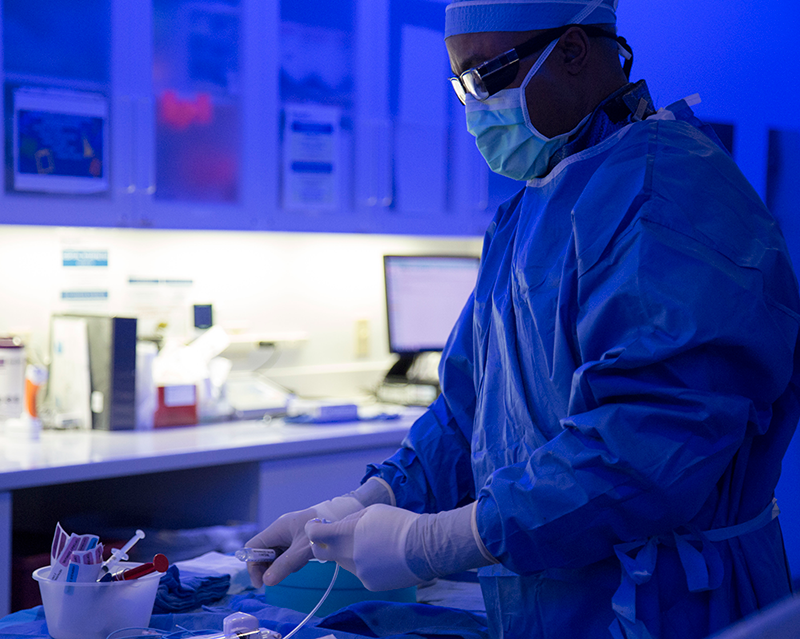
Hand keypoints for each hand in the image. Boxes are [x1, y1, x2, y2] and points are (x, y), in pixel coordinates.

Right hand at [245, 506, 319, 586]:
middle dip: (271, 566)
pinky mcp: (298, 539)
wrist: (341, 518)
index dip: (253, 565)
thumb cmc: (321, 531)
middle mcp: (280, 531)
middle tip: (282, 575)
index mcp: (277, 529)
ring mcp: (289, 534)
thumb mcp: (302, 550)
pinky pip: (288, 553)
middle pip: (264, 553)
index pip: (253, 547)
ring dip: (285, 564)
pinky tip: (305, 559)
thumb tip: (266, 581)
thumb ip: (284, 565)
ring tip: (300, 562)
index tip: (260, 582)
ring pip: (277, 555)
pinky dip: (294, 560)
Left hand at [306, 502, 495, 591]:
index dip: (312, 529)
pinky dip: (367, 564)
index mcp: (345, 535)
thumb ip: (349, 520)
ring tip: (375, 544)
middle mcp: (347, 556)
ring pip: (345, 562)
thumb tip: (336, 527)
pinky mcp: (369, 584)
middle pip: (321, 554)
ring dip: (351, 553)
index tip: (316, 526)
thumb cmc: (400, 524)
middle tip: (333, 537)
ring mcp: (358, 572)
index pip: (314, 534)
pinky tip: (384, 557)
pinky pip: (361, 572)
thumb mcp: (372, 512)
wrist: (425, 547)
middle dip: (322, 545)